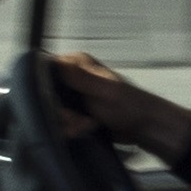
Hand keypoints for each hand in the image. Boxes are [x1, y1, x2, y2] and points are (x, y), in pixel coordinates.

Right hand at [39, 49, 187, 154]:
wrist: (143, 127)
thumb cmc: (129, 105)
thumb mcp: (104, 90)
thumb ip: (80, 77)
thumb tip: (55, 61)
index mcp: (77, 63)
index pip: (46, 69)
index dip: (46, 88)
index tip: (60, 104)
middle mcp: (73, 76)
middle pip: (48, 93)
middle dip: (61, 112)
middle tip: (77, 120)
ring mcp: (74, 94)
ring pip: (55, 110)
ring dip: (69, 122)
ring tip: (87, 125)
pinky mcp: (76, 111)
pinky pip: (63, 120)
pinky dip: (73, 128)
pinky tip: (86, 129)